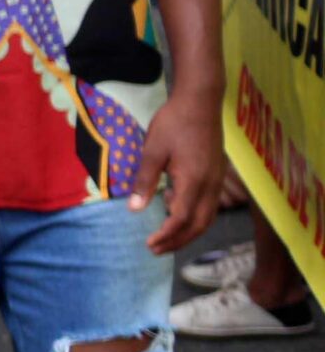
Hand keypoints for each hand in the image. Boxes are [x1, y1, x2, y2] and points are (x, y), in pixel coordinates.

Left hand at [136, 86, 222, 254]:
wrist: (201, 102)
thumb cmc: (173, 123)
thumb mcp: (152, 151)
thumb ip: (144, 181)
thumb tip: (134, 209)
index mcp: (193, 180)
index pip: (181, 218)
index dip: (167, 235)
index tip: (149, 244)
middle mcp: (210, 185)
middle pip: (198, 224)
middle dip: (177, 240)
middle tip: (155, 250)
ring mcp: (216, 180)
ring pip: (207, 217)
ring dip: (188, 231)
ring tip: (166, 239)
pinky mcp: (216, 174)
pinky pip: (209, 205)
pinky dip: (194, 216)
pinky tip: (175, 211)